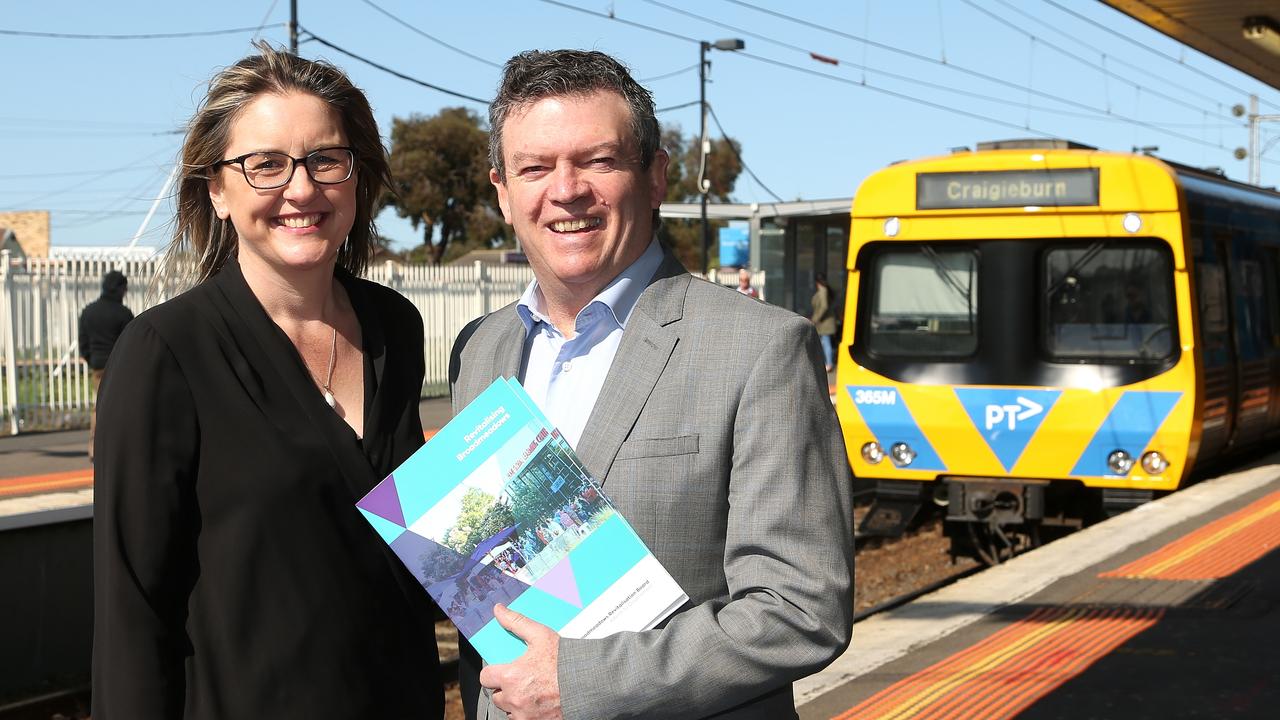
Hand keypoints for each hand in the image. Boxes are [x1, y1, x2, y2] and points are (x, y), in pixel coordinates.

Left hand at [479, 604, 562, 719]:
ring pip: (510, 710)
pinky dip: (529, 713)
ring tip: (533, 692)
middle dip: (506, 689)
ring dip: (517, 703)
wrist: (591, 683)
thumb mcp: (541, 635)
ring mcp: (525, 715)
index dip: (493, 672)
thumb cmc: (566, 661)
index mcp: (511, 677)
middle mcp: (514, 699)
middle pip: (497, 697)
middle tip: (522, 680)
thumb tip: (499, 610)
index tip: (502, 670)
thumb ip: (516, 622)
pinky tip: (541, 703)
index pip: (486, 678)